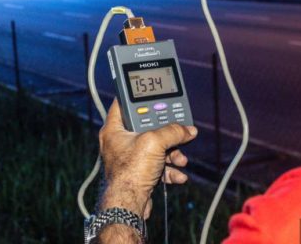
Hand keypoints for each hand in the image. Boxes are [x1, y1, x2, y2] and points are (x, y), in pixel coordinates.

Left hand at [98, 100, 196, 217]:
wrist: (128, 206)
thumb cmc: (130, 173)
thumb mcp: (154, 142)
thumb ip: (173, 131)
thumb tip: (187, 129)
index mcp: (114, 129)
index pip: (122, 104)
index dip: (136, 98)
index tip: (149, 94)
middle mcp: (119, 142)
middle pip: (146, 128)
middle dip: (165, 133)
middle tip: (177, 132)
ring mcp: (129, 159)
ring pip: (155, 148)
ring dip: (171, 153)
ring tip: (180, 159)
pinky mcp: (138, 173)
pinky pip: (157, 166)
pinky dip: (169, 169)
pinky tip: (178, 175)